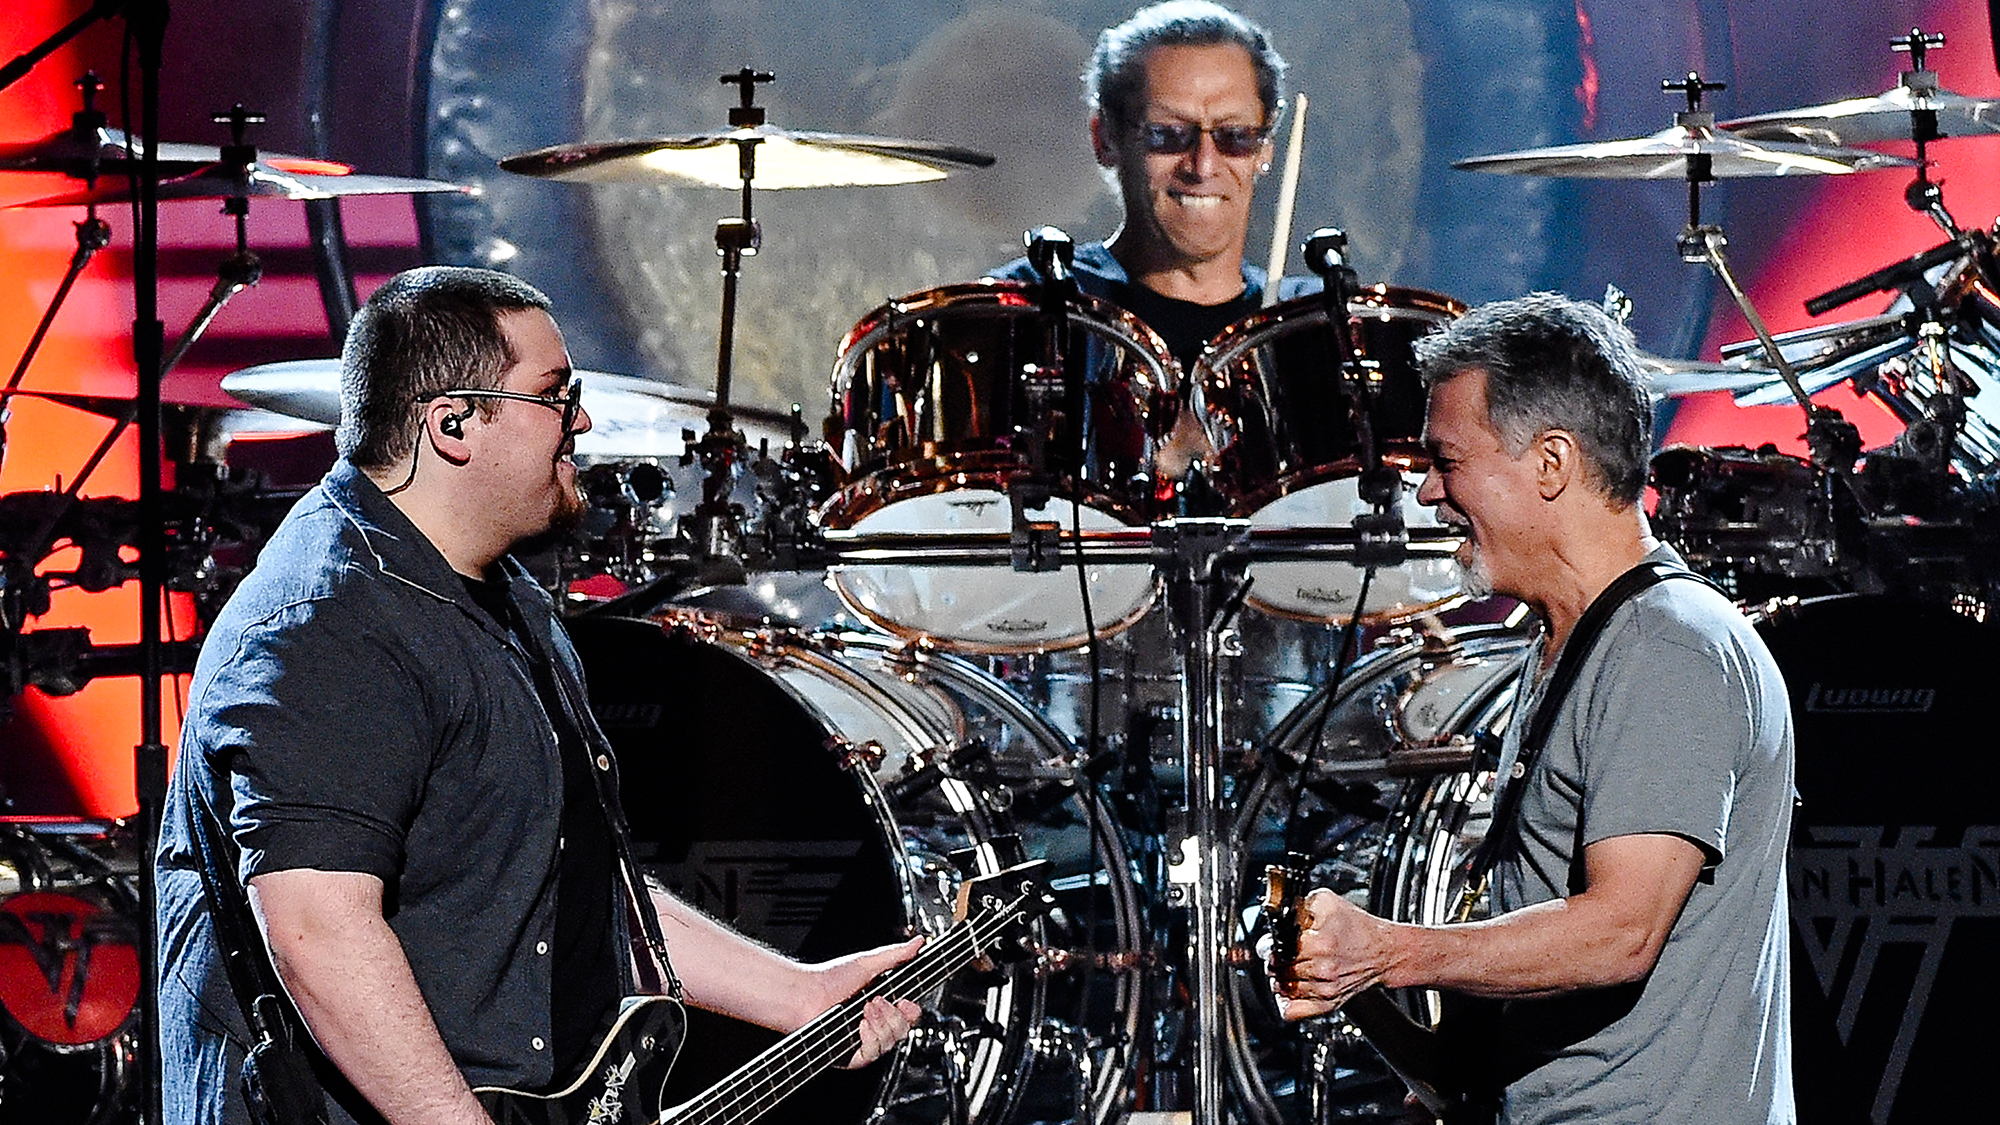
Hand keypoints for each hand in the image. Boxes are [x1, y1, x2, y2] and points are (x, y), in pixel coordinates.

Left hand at [804, 936, 924, 1067]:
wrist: (805, 995)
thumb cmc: (829, 979)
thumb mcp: (868, 964)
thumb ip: (896, 955)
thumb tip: (918, 943)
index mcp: (881, 1005)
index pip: (908, 1015)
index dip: (911, 1011)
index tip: (906, 1001)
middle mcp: (874, 1025)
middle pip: (903, 1030)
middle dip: (893, 1015)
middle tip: (876, 1000)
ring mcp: (863, 1041)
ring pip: (890, 1042)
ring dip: (880, 1024)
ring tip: (865, 1007)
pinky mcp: (852, 1055)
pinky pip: (872, 1053)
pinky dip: (870, 1038)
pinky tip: (861, 1024)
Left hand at [1269, 888, 1394, 1020]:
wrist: (1383, 951)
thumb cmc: (1357, 927)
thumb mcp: (1327, 902)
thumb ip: (1297, 905)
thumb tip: (1275, 914)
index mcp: (1321, 944)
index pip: (1275, 950)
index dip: (1268, 945)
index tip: (1270, 943)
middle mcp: (1323, 970)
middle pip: (1276, 970)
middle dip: (1274, 959)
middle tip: (1281, 953)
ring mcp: (1325, 990)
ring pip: (1281, 989)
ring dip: (1279, 978)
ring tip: (1289, 967)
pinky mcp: (1328, 1005)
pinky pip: (1292, 1012)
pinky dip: (1285, 1001)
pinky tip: (1291, 987)